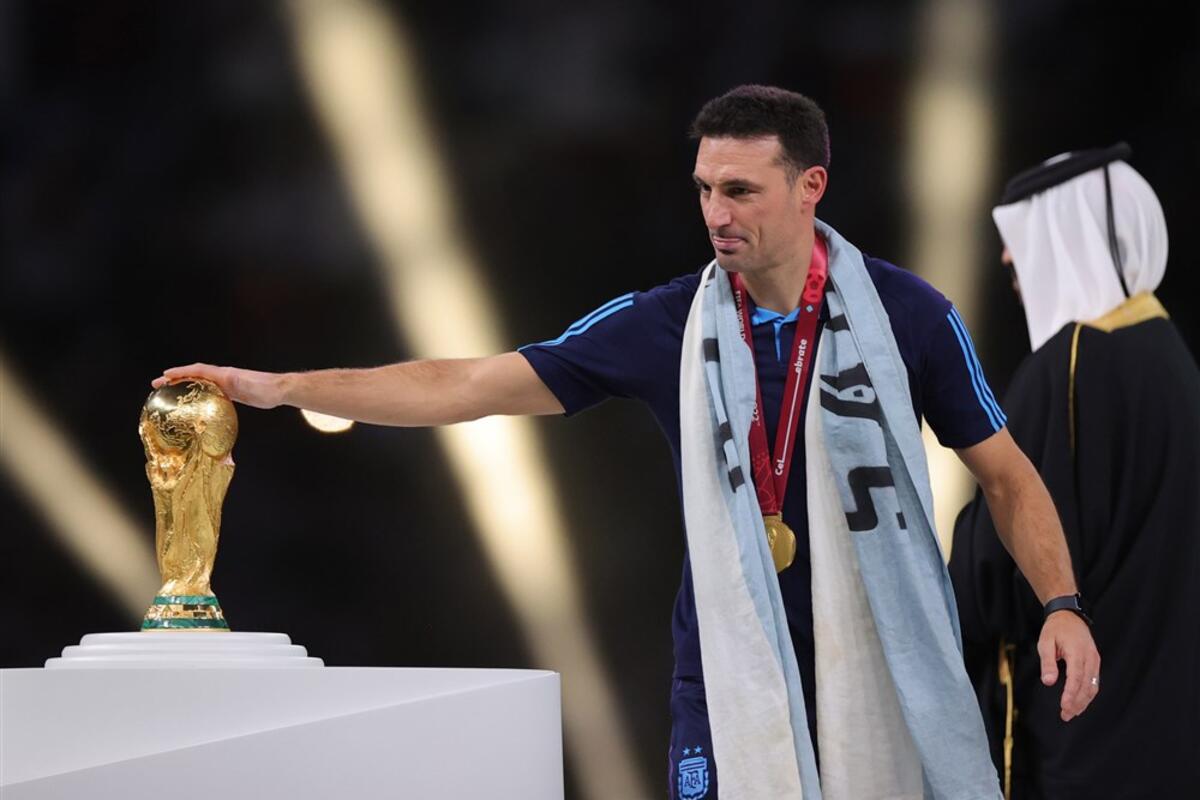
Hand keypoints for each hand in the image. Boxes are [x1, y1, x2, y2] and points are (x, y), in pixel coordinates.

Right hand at [152, 363, 285, 409]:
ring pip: (201, 384)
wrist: (279, 390)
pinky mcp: (233, 393)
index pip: (196, 370)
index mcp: (223, 374)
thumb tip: (222, 378)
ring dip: (186, 387)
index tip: (164, 376)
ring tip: (171, 394)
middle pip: (195, 376)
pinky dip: (200, 395)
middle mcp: (223, 377)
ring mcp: (227, 385)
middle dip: (176, 380)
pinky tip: (196, 403)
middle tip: (159, 386)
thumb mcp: (245, 383)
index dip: (179, 372)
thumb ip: (233, 380)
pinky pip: (211, 393)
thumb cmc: (264, 386)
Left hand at [1038, 610, 1100, 721]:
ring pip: (1092, 686)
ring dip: (1083, 702)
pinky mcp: (1095, 662)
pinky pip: (1094, 682)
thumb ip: (1047, 662)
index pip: (1076, 678)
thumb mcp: (1045, 642)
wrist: (1069, 616)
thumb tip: (1048, 682)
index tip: (1064, 707)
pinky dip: (1087, 694)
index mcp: (1077, 652)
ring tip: (1070, 713)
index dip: (1070, 694)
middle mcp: (1090, 658)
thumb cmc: (1055, 629)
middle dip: (1076, 703)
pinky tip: (1079, 703)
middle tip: (1065, 715)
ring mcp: (1095, 661)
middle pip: (1086, 686)